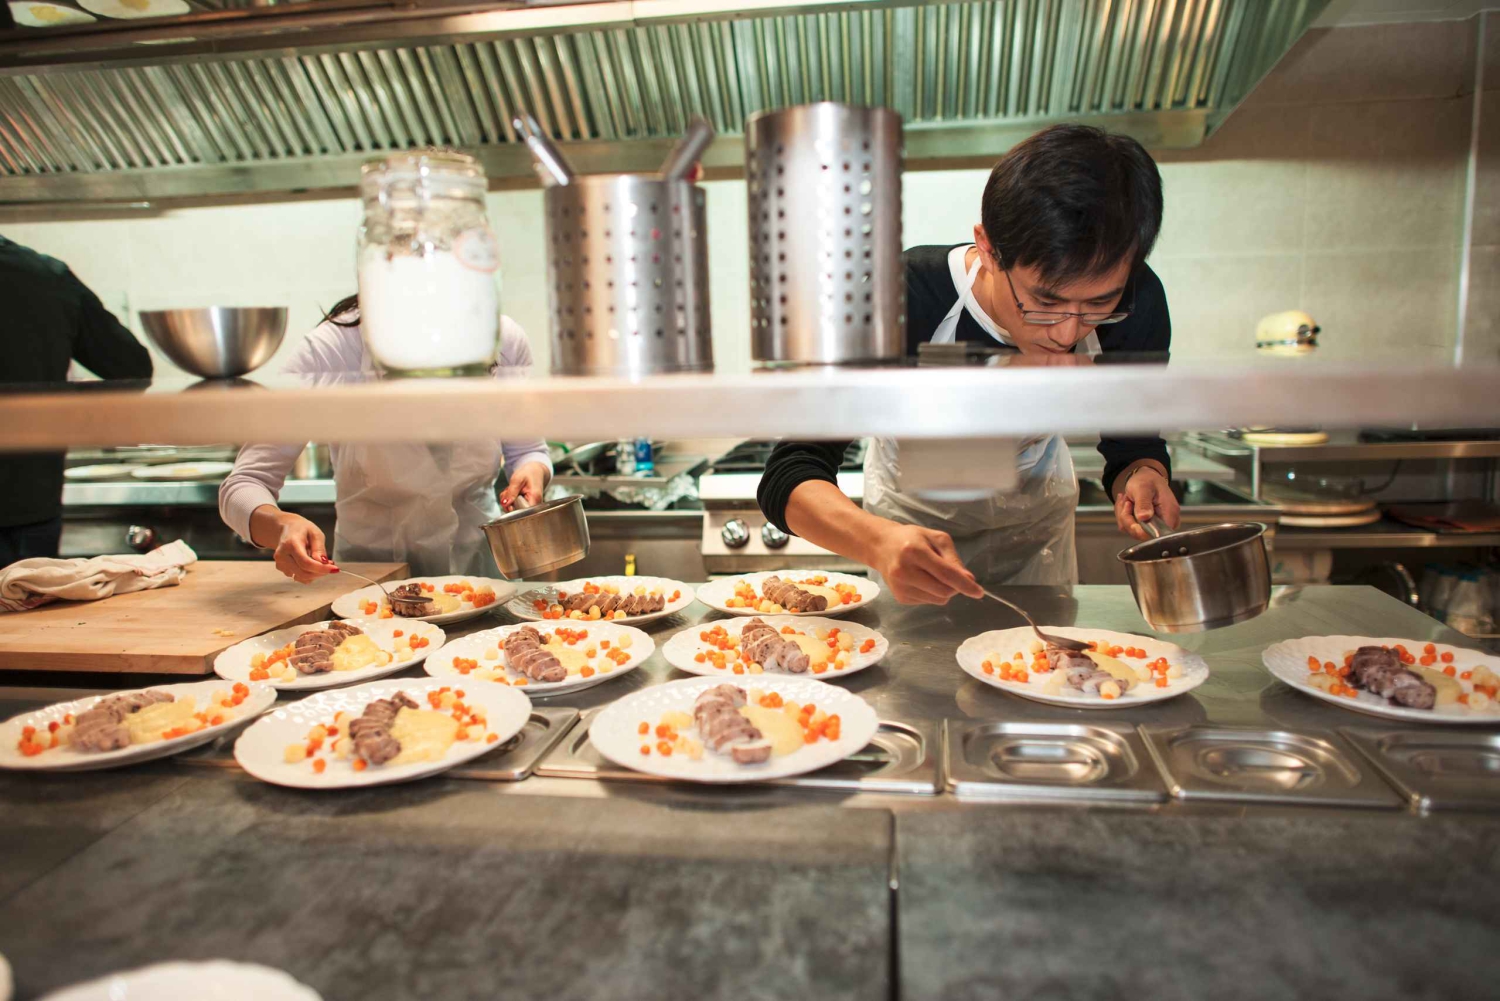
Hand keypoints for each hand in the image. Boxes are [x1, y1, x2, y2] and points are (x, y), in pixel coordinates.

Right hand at [270, 511, 333, 583]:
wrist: (286, 529)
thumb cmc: (301, 529)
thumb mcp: (315, 533)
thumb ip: (319, 548)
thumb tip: (323, 563)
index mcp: (290, 544)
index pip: (306, 563)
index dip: (321, 568)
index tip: (335, 569)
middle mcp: (282, 556)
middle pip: (303, 573)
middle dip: (320, 572)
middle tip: (331, 565)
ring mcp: (280, 564)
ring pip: (302, 577)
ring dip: (315, 573)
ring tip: (320, 561)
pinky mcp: (282, 569)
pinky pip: (299, 577)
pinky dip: (309, 573)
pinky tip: (311, 563)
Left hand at [499, 461, 549, 510]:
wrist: (535, 471)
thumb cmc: (529, 473)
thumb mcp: (518, 479)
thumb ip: (511, 492)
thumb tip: (505, 504)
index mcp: (535, 499)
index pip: (522, 513)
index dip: (512, 508)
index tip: (510, 499)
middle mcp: (534, 506)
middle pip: (516, 512)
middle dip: (508, 503)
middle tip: (509, 490)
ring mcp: (530, 507)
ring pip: (513, 510)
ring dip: (508, 500)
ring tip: (512, 490)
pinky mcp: (526, 507)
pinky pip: (513, 507)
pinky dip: (509, 500)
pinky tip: (513, 493)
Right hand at [867, 523, 984, 605]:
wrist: (882, 546)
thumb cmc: (912, 538)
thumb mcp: (936, 539)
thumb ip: (953, 558)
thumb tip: (968, 579)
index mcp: (914, 551)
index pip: (945, 574)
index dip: (964, 584)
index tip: (979, 592)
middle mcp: (904, 571)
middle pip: (943, 591)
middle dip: (955, 587)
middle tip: (952, 576)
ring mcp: (900, 587)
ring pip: (938, 600)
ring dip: (944, 591)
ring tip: (932, 574)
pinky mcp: (900, 597)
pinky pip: (928, 602)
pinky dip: (932, 593)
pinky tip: (922, 580)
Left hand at [1114, 464, 1180, 541]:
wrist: (1145, 478)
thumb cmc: (1147, 481)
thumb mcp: (1143, 488)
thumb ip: (1143, 503)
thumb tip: (1144, 518)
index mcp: (1169, 515)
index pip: (1155, 534)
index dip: (1138, 527)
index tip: (1130, 508)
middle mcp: (1165, 524)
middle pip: (1141, 534)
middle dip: (1127, 517)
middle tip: (1127, 501)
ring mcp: (1155, 526)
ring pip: (1132, 531)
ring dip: (1124, 515)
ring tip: (1128, 500)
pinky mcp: (1146, 527)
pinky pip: (1129, 528)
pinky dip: (1124, 515)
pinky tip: (1127, 504)